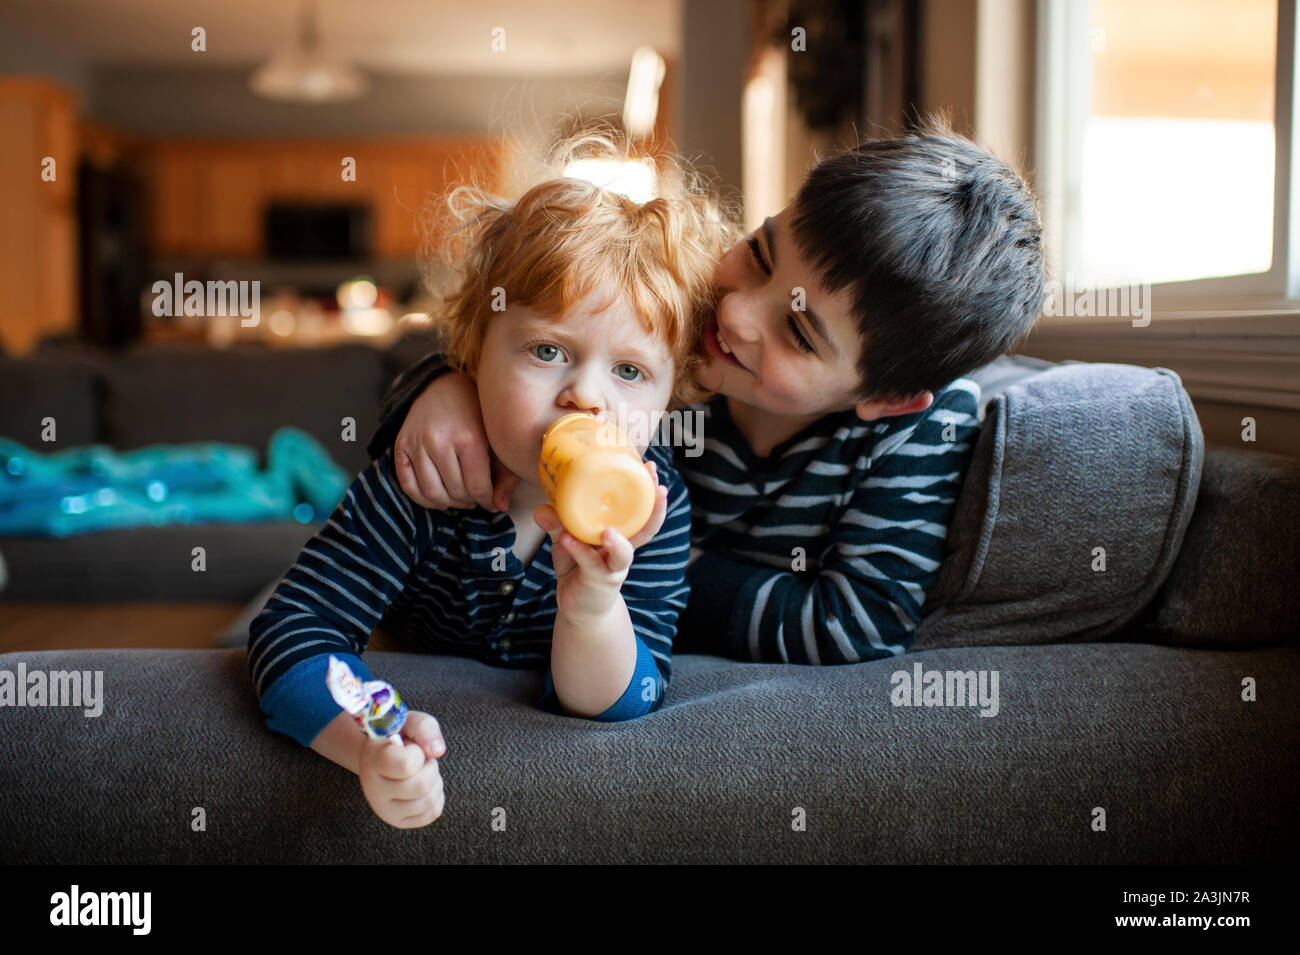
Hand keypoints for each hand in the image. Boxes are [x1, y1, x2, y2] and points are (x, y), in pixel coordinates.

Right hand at [357, 710, 446, 828]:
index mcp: (372, 761)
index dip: (418, 753)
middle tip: (419, 759)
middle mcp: (374, 790)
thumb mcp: (408, 720)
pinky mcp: (399, 821)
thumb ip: (424, 727)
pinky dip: (436, 796)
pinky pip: (433, 812)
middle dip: (430, 767)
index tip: (410, 747)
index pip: (406, 765)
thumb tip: (437, 751)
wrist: (381, 755)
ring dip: (434, 781)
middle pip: (422, 785)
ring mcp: (385, 810)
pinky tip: (422, 786)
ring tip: (419, 771)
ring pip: (429, 800)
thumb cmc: (398, 736)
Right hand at [393, 371, 516, 511]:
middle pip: (455, 492)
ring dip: (448, 503)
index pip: (477, 487)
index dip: (486, 500)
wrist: (443, 387)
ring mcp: (417, 444)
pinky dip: (423, 499)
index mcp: (468, 438)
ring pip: (431, 493)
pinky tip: (438, 498)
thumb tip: (499, 508)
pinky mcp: (401, 446)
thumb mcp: (497, 439)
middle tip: (475, 498)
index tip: (490, 501)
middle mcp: (439, 441)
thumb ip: (504, 475)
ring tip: (459, 498)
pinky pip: (407, 485)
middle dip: (469, 501)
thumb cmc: (476, 415)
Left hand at [533, 459, 668, 621]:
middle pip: (646, 527)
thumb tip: (542, 508)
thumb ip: (557, 524)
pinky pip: (590, 565)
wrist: (578, 606)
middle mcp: (623, 548)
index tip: (649, 466)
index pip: (639, 508)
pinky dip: (578, 551)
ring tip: (608, 531)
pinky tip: (567, 539)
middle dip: (656, 508)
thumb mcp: (566, 541)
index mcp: (621, 532)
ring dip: (619, 543)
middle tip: (657, 486)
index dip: (647, 488)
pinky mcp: (599, 582)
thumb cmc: (577, 566)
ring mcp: (614, 567)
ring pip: (624, 554)